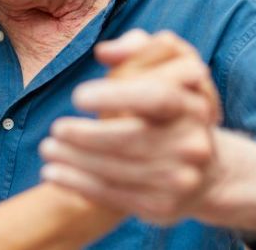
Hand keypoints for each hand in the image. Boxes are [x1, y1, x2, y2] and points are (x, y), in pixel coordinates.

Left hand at [40, 30, 218, 224]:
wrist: (208, 171)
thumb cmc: (170, 109)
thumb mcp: (166, 69)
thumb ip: (137, 48)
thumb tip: (104, 52)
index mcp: (190, 103)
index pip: (156, 97)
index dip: (116, 96)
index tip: (78, 96)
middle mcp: (192, 143)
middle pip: (131, 139)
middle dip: (87, 135)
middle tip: (55, 128)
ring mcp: (181, 179)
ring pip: (118, 170)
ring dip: (75, 161)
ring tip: (47, 149)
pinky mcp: (164, 207)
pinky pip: (114, 196)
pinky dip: (79, 184)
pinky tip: (53, 173)